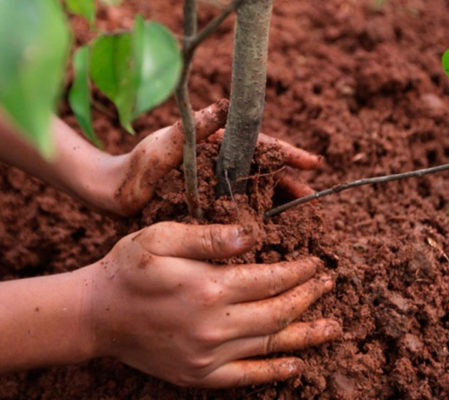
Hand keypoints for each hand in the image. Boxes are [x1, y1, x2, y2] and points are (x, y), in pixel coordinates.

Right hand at [86, 222, 339, 387]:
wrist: (97, 315)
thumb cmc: (129, 269)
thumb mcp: (162, 238)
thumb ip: (209, 237)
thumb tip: (253, 236)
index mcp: (208, 287)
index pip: (270, 278)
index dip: (298, 271)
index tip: (316, 263)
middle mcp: (213, 325)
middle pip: (278, 312)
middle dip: (309, 297)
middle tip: (330, 285)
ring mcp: (207, 356)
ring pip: (270, 344)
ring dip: (306, 334)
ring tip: (333, 327)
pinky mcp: (199, 374)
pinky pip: (246, 377)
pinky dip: (275, 371)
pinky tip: (297, 365)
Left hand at [111, 102, 321, 215]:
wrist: (115, 194)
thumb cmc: (136, 166)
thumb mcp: (164, 144)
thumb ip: (194, 128)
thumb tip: (225, 105)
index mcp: (216, 144)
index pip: (258, 145)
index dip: (287, 153)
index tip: (312, 163)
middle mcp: (220, 163)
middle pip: (262, 169)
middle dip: (289, 180)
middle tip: (311, 195)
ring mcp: (216, 184)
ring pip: (254, 190)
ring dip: (277, 200)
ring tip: (299, 214)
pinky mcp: (209, 205)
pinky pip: (239, 208)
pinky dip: (256, 215)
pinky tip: (270, 228)